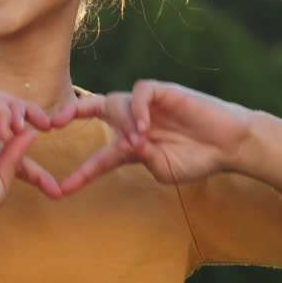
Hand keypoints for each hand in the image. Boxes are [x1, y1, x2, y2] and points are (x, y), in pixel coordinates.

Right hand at [0, 87, 59, 238]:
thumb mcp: (4, 179)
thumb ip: (17, 156)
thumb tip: (32, 133)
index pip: (19, 134)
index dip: (38, 148)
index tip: (53, 186)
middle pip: (7, 105)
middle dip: (31, 110)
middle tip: (47, 125)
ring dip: (16, 106)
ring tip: (20, 128)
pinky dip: (4, 111)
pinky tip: (7, 133)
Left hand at [50, 79, 254, 195]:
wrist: (229, 144)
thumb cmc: (198, 159)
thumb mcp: (164, 169)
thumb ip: (143, 160)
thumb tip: (127, 144)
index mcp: (130, 144)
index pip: (98, 157)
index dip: (80, 173)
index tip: (59, 190)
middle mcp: (133, 121)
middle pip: (93, 109)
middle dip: (71, 113)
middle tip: (52, 122)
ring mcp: (148, 105)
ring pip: (116, 101)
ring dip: (121, 121)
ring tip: (137, 141)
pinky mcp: (165, 92)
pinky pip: (142, 92)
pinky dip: (140, 107)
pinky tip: (146, 126)